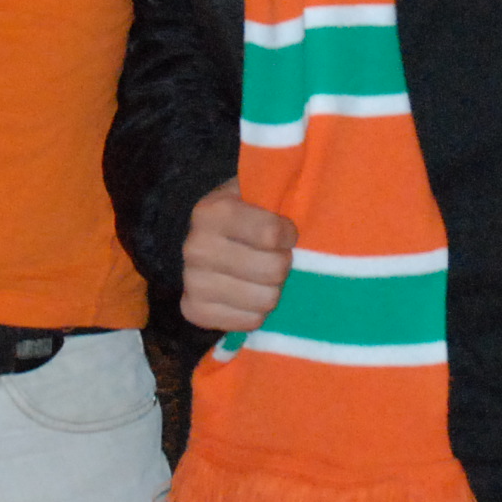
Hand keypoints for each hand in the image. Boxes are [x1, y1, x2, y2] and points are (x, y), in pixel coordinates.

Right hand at [180, 178, 296, 332]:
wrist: (202, 242)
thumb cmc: (242, 214)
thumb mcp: (255, 192)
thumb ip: (278, 191)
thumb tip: (308, 179)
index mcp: (212, 211)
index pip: (271, 234)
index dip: (288, 235)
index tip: (287, 233)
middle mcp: (197, 246)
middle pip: (274, 270)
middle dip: (284, 264)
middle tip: (277, 258)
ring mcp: (192, 281)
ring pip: (266, 300)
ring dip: (273, 290)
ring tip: (265, 277)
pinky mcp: (193, 310)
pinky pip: (250, 322)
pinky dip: (257, 311)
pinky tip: (250, 295)